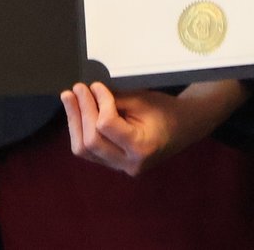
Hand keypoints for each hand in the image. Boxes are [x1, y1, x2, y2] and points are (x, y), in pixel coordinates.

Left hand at [60, 79, 245, 176]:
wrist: (183, 128)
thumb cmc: (166, 110)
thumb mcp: (142, 99)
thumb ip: (114, 98)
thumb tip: (87, 90)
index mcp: (141, 147)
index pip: (107, 125)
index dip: (98, 102)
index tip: (96, 85)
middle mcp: (129, 163)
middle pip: (91, 142)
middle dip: (81, 111)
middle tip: (77, 88)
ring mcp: (119, 168)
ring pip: (84, 150)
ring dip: (75, 122)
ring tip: (70, 98)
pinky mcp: (113, 165)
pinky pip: (88, 151)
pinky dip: (80, 131)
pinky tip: (78, 112)